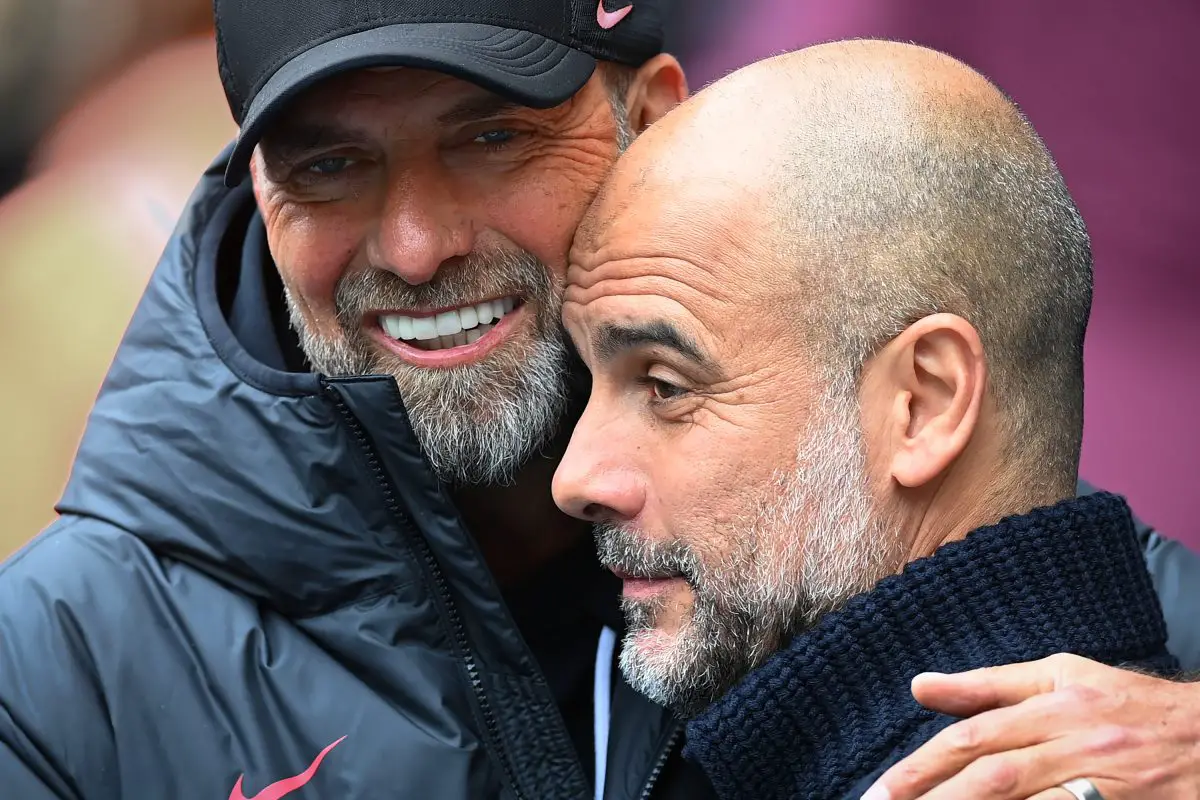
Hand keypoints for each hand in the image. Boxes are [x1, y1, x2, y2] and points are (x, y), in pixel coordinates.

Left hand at [862, 653, 1199, 799]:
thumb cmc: (1129, 705)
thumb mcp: (1061, 677)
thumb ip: (989, 685)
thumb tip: (920, 686)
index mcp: (1055, 704)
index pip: (974, 736)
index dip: (923, 765)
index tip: (883, 790)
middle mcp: (1076, 742)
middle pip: (993, 776)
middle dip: (934, 796)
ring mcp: (1104, 783)